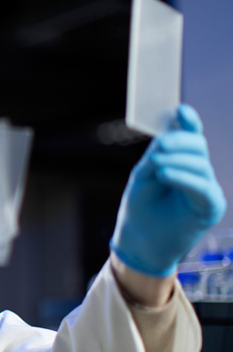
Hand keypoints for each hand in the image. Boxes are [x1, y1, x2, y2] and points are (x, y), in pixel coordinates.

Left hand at [110, 104, 226, 276]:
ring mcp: (207, 188)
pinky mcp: (211, 207)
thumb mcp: (143, 176)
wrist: (139, 242)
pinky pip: (203, 187)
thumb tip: (170, 134)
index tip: (181, 110)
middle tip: (159, 146)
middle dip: (179, 142)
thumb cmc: (140, 208)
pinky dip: (183, 178)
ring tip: (156, 165)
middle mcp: (198, 171)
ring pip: (200, 164)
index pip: (191, 136)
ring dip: (177, 160)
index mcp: (182, 161)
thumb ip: (158, 154)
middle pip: (197, 146)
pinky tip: (166, 174)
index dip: (189, 122)